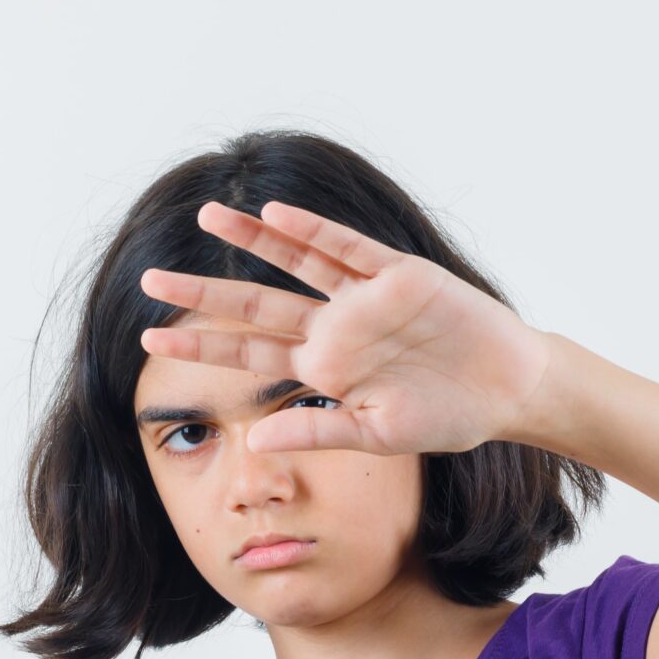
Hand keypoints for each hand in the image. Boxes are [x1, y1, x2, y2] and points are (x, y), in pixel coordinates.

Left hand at [137, 199, 556, 456]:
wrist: (509, 392)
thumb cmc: (446, 416)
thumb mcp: (375, 437)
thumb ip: (316, 434)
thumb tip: (254, 444)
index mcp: (324, 368)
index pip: (248, 355)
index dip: (201, 347)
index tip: (149, 342)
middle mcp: (334, 327)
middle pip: (255, 305)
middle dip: (203, 294)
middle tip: (149, 280)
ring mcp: (363, 298)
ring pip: (295, 260)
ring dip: (251, 240)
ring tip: (207, 218)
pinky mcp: (399, 276)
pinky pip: (348, 248)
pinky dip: (314, 231)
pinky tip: (276, 215)